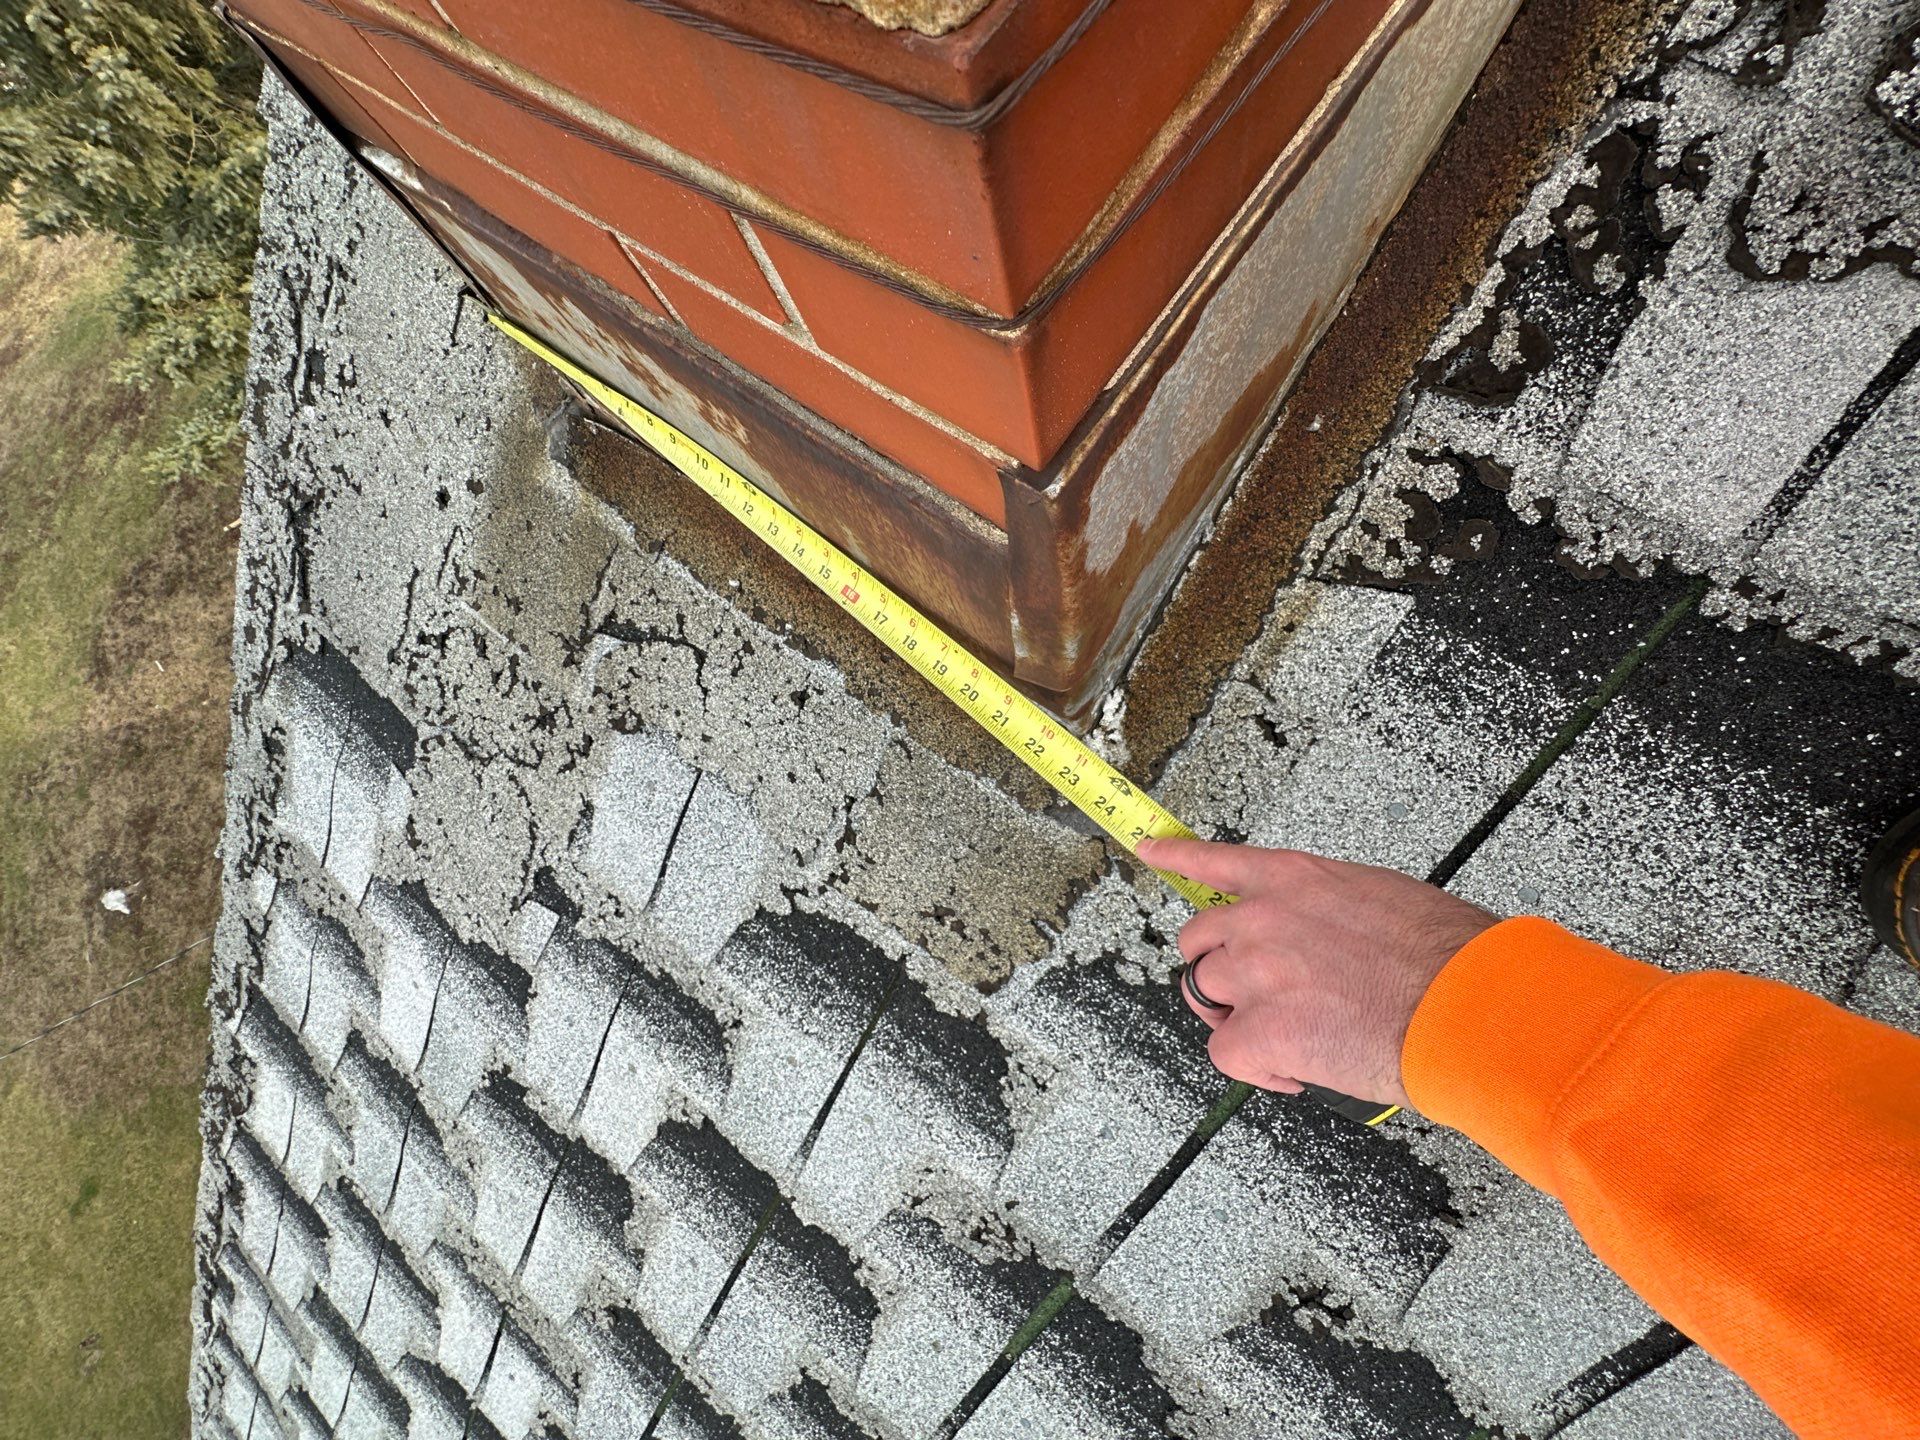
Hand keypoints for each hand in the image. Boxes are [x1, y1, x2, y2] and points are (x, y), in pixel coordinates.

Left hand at [1136, 837, 1498, 1107]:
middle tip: (1260, 992)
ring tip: (1290, 1031)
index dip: (1177, 857)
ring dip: (1240, 1017)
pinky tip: (1297, 1068)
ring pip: (1207, 996)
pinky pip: (1228, 1053)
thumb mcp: (1383, 899)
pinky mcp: (1261, 1030)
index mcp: (1296, 879)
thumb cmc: (1449, 957)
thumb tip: (1322, 934)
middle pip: (1200, 942)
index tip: (1150, 849)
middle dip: (1223, 968)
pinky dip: (1262, 1068)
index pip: (1217, 861)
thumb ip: (1330, 910)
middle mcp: (1264, 919)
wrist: (1467, 1006)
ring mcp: (1257, 973)